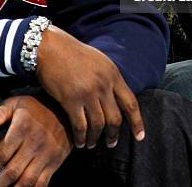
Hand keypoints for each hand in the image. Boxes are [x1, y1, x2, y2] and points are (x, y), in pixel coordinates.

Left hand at [0, 95, 71, 186]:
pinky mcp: (55, 162)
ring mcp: (46, 154)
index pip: (1, 155)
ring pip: (26, 181)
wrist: (66, 109)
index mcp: (22, 128)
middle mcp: (34, 143)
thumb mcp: (16, 104)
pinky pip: (42, 183)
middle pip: (11, 172)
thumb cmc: (35, 107)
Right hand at [36, 25, 144, 148]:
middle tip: (111, 143)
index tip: (140, 137)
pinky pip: (80, 126)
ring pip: (98, 125)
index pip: (131, 103)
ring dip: (95, 139)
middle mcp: (103, 84)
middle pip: (115, 118)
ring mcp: (87, 93)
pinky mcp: (71, 100)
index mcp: (113, 74)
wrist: (52, 47)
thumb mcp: (100, 61)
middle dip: (113, 135)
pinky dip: (80, 137)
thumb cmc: (74, 53)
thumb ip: (109, 78)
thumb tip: (117, 96)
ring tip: (91, 144)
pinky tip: (79, 142)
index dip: (137, 123)